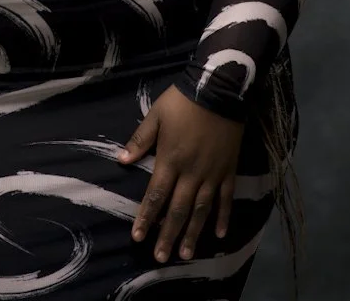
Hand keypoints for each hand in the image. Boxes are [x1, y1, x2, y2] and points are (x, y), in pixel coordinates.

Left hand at [118, 83, 243, 262]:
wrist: (217, 91)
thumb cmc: (182, 102)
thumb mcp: (156, 116)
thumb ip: (140, 140)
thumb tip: (121, 161)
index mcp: (170, 160)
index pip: (155, 195)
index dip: (146, 217)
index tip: (139, 238)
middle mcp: (191, 173)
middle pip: (178, 209)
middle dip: (168, 234)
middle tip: (162, 258)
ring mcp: (211, 173)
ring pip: (201, 210)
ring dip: (193, 233)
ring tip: (186, 254)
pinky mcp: (228, 170)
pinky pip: (226, 198)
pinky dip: (223, 217)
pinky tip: (219, 234)